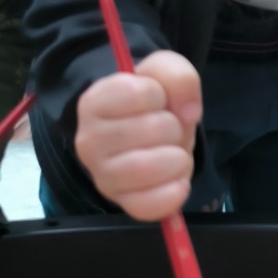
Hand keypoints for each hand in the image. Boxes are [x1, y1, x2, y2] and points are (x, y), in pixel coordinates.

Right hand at [75, 50, 200, 221]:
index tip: (154, 100)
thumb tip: (189, 112)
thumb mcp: (163, 73)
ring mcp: (103, 177)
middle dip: (174, 126)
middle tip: (166, 129)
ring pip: (150, 168)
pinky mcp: (123, 203)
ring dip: (177, 157)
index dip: (159, 93)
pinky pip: (153, 204)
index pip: (137, 93)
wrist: (149, 134)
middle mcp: (88, 142)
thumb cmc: (151, 103)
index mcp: (93, 103)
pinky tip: (175, 178)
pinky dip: (176, 190)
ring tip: (171, 152)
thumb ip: (178, 76)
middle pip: (153, 129)